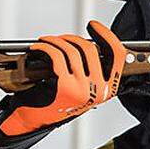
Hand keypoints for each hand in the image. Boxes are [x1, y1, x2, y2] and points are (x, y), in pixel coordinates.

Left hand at [0, 20, 126, 135]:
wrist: (32, 122)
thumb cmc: (54, 104)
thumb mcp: (82, 90)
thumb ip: (90, 72)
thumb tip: (86, 44)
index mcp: (108, 89)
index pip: (117, 55)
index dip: (107, 36)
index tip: (94, 26)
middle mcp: (99, 90)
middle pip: (89, 49)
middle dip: (71, 38)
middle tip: (59, 39)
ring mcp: (82, 88)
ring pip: (71, 50)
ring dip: (55, 41)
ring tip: (45, 42)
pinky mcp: (63, 86)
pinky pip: (55, 56)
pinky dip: (45, 48)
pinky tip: (38, 48)